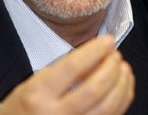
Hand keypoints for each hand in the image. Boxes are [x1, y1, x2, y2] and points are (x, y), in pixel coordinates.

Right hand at [0, 35, 134, 114]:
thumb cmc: (24, 107)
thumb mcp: (32, 84)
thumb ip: (63, 71)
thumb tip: (97, 55)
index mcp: (38, 95)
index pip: (72, 67)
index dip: (95, 50)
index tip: (108, 40)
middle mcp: (55, 114)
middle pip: (95, 89)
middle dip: (111, 67)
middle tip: (116, 54)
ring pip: (109, 106)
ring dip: (122, 83)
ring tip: (123, 68)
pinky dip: (122, 98)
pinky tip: (123, 85)